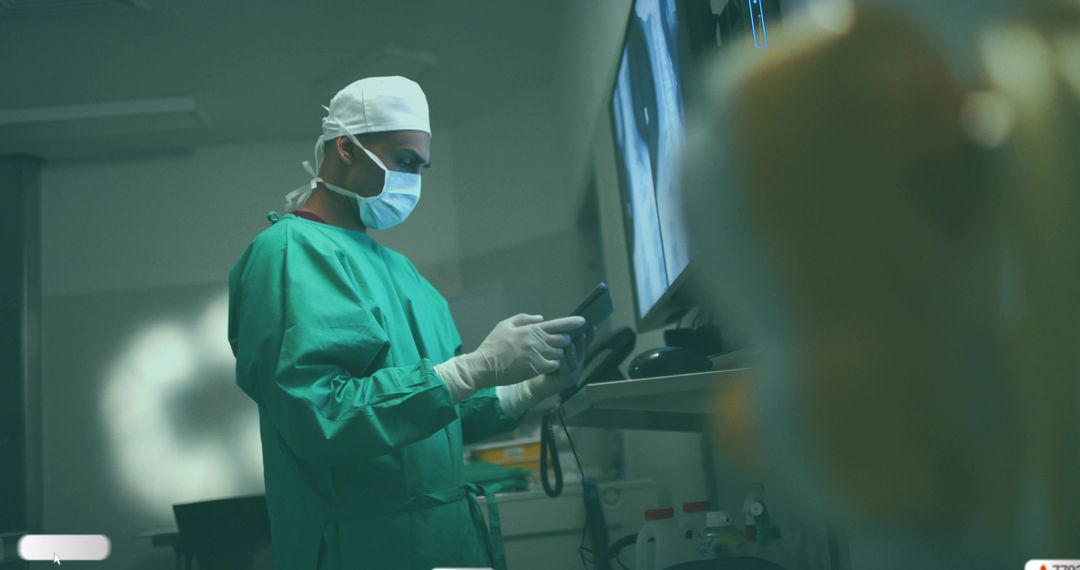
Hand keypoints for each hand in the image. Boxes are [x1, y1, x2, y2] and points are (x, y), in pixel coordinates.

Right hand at [435, 314, 585, 400]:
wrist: (484, 366)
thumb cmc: (493, 345)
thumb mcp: (504, 325)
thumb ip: (523, 319)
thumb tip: (541, 318)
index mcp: (530, 329)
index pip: (557, 324)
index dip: (572, 322)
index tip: (583, 321)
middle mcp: (536, 341)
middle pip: (562, 339)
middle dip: (564, 341)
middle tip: (560, 343)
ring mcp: (537, 355)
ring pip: (559, 353)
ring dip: (558, 354)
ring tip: (549, 354)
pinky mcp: (535, 368)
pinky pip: (554, 365)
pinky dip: (553, 364)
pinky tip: (546, 364)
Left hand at [528, 325, 593, 399]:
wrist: (540, 384)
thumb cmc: (548, 364)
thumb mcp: (556, 351)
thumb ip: (561, 341)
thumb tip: (564, 325)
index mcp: (576, 355)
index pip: (585, 344)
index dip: (589, 336)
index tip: (592, 326)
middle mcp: (577, 364)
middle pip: (581, 351)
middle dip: (582, 343)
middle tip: (582, 333)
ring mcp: (573, 373)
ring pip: (574, 361)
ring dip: (572, 352)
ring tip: (570, 344)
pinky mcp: (566, 380)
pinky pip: (565, 370)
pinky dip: (563, 363)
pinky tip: (560, 357)